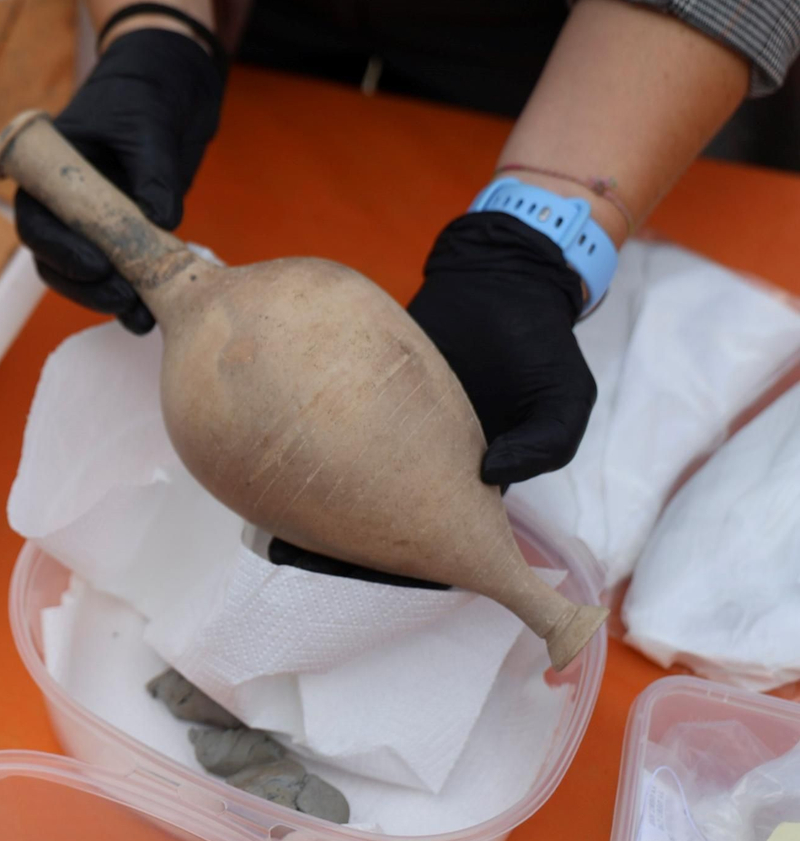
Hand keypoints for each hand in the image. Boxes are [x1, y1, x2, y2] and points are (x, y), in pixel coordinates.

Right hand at [14, 26, 223, 333]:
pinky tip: (150, 313)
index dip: (58, 247)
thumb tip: (160, 222)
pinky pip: (121, 269)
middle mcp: (64, 199)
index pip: (37, 218)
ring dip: (108, 298)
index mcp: (49, 168)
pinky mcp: (127, 230)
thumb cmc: (146, 88)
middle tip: (122, 298)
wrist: (176, 74)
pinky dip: (133, 293)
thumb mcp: (149, 124)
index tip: (96, 266)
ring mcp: (94, 218)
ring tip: (140, 317)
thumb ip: (151, 172)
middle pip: (54, 256)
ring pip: (85, 272)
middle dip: (84, 285)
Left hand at [271, 211, 596, 583]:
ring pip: (346, 462)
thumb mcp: (566, 402)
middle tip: (294, 548)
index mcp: (467, 472)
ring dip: (313, 483)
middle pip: (376, 500)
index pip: (433, 525)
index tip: (364, 563)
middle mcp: (423, 450)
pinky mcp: (367, 377)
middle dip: (336, 526)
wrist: (503, 277)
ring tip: (274, 506)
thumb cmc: (540, 343)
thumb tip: (490, 477)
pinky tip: (278, 441)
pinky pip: (333, 411)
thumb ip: (543, 446)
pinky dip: (310, 427)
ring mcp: (392, 414)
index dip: (402, 551)